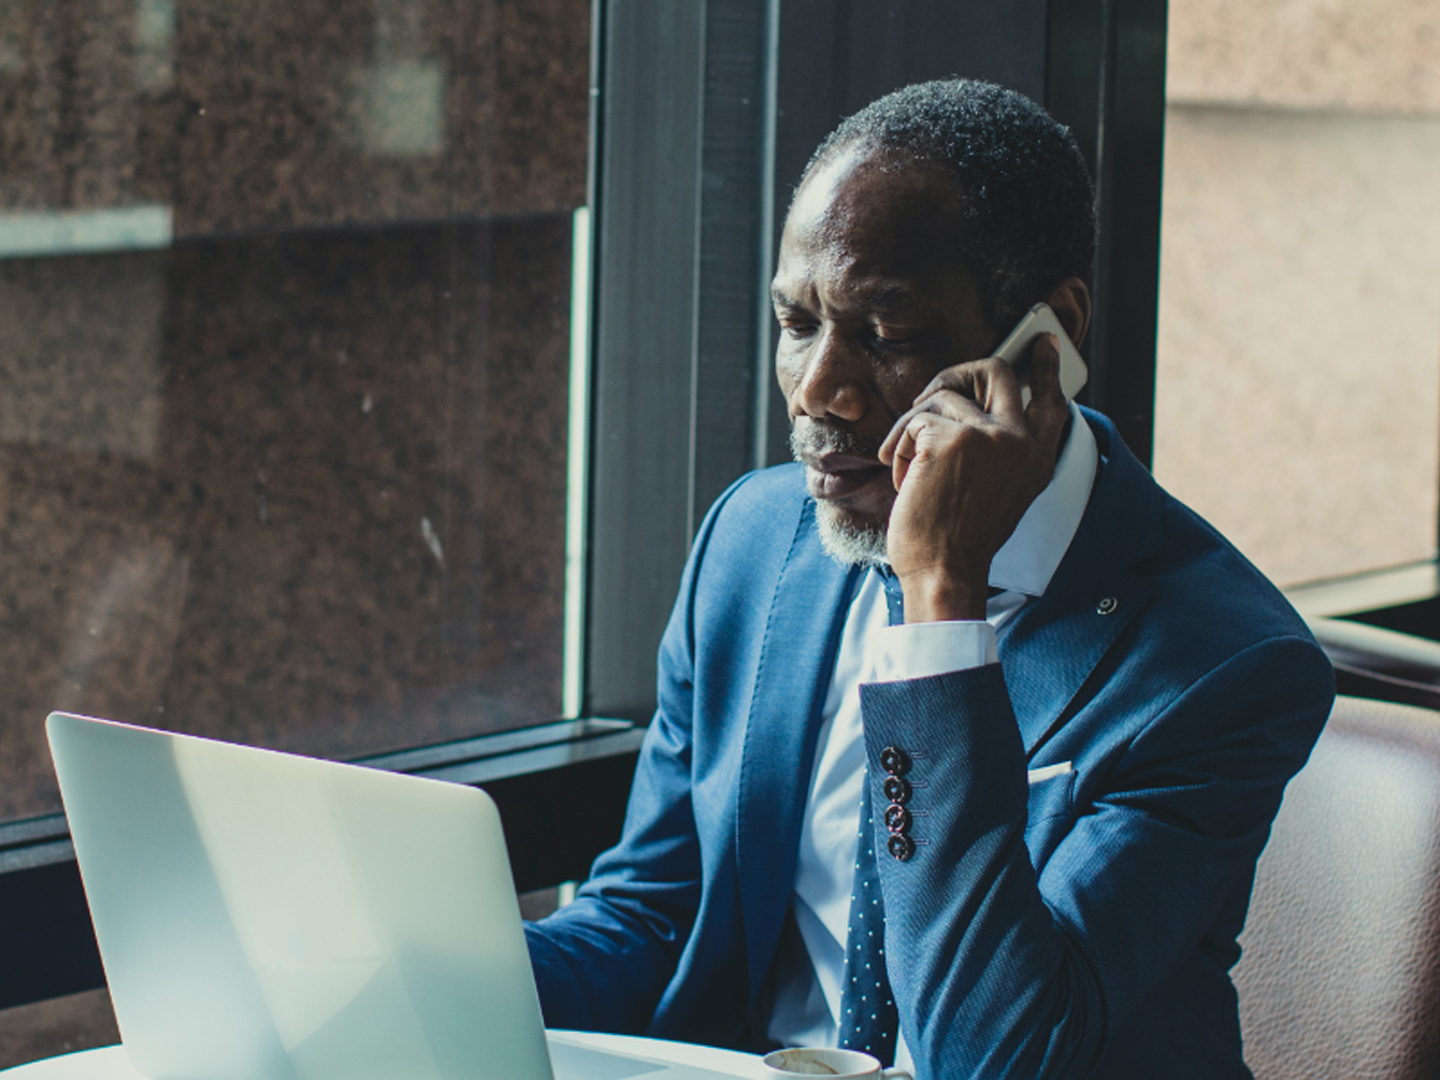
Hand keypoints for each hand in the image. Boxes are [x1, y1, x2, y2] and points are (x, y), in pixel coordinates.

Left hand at [877, 334, 1068, 621]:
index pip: (1051, 400)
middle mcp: (1019, 440)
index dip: (1047, 369)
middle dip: (954, 374)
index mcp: (1036, 458)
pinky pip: (913, 421)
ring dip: (911, 431)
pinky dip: (898, 449)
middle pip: (995, 371)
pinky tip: (906, 480)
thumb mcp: (998, 492)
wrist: (943, 572)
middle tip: (930, 396)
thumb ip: (998, 451)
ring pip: (939, 398)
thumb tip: (969, 408)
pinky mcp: (950, 438)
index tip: (1044, 343)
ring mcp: (987, 435)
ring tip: (910, 470)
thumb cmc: (958, 539)